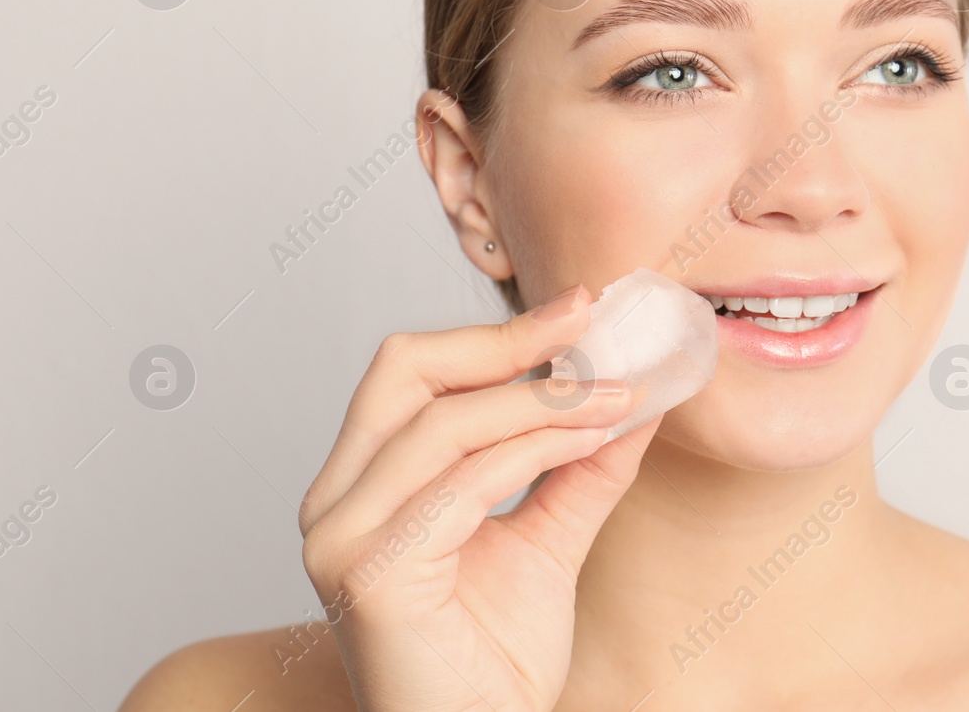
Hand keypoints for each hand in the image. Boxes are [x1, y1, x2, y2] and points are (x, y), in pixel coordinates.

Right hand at [298, 285, 654, 711]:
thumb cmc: (494, 660)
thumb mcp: (548, 540)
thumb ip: (578, 468)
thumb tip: (631, 395)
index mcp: (363, 483)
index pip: (415, 372)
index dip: (498, 334)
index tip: (581, 307)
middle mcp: (336, 501)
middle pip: (405, 370)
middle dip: (505, 340)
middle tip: (588, 321)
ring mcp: (342, 536)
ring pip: (444, 422)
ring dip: (542, 399)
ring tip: (617, 395)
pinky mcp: (370, 572)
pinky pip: (463, 483)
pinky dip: (536, 448)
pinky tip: (591, 441)